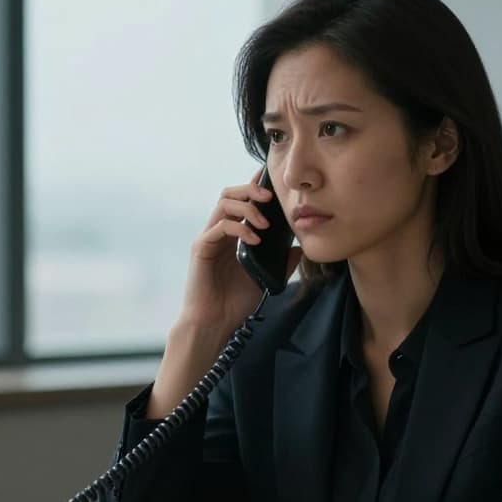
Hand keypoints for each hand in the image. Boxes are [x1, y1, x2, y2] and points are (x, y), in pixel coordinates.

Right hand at [179, 169, 303, 334]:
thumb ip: (281, 262)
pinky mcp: (201, 247)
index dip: (254, 186)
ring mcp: (209, 237)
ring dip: (247, 206)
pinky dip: (240, 228)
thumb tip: (299, 247)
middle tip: (270, 197)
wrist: (215, 323)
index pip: (242, 201)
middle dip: (251, 189)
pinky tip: (254, 240)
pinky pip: (220, 226)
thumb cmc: (235, 302)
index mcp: (233, 235)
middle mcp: (219, 232)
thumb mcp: (265, 278)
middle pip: (230, 193)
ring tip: (265, 224)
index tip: (271, 178)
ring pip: (223, 203)